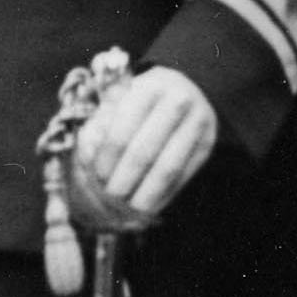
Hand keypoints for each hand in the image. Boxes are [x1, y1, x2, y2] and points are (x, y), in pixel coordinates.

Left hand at [71, 63, 217, 227]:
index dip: (107, 160)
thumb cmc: (140, 100)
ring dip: (145, 194)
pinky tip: (149, 206)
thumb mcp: (117, 102)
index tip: (97, 178)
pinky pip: (184, 176)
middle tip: (110, 198)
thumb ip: (99, 126)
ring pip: (168, 168)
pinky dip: (164, 195)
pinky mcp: (208, 143)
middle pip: (144, 152)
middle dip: (124, 180)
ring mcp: (198, 122)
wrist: (186, 90)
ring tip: (129, 208)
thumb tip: (89, 156)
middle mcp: (178, 100)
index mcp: (149, 87)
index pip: (122, 131)